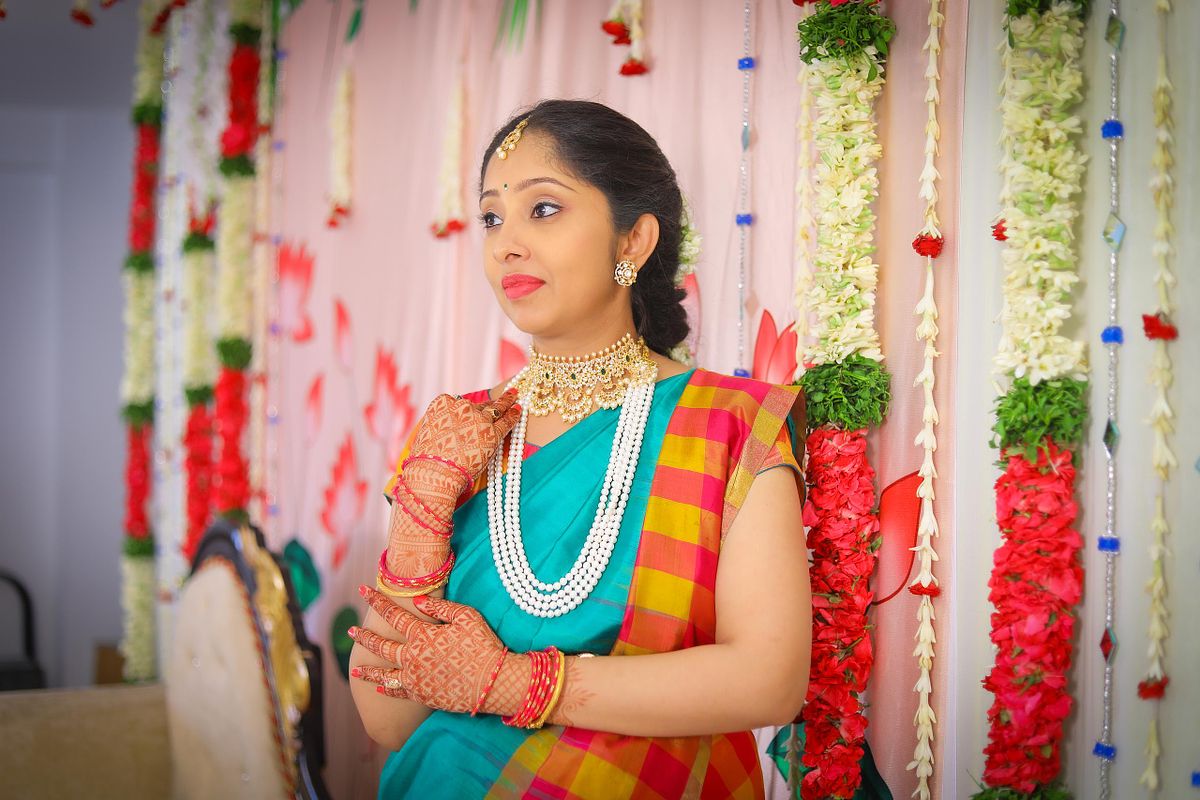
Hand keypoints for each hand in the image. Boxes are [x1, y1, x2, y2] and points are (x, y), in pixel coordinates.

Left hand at [349, 586, 527, 716]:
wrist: (494, 682)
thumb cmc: (483, 645)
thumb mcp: (467, 617)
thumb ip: (440, 607)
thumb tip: (416, 600)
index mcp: (422, 635)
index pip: (393, 614)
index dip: (377, 601)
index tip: (363, 590)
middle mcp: (413, 657)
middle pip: (382, 645)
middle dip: (364, 637)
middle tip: (351, 631)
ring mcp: (415, 679)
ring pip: (384, 674)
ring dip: (368, 672)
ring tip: (355, 671)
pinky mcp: (422, 695)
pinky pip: (398, 692)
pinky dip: (388, 689)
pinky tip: (380, 688)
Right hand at [399, 390, 520, 514]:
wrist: (434, 474)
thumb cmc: (425, 461)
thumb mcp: (426, 434)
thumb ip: (439, 426)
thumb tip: (446, 430)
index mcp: (442, 404)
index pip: (458, 402)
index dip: (466, 409)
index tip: (471, 409)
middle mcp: (461, 406)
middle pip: (479, 404)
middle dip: (490, 402)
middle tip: (503, 394)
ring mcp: (478, 418)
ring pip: (496, 408)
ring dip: (507, 401)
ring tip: (514, 395)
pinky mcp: (492, 433)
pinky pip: (507, 421)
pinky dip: (514, 415)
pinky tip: (519, 410)